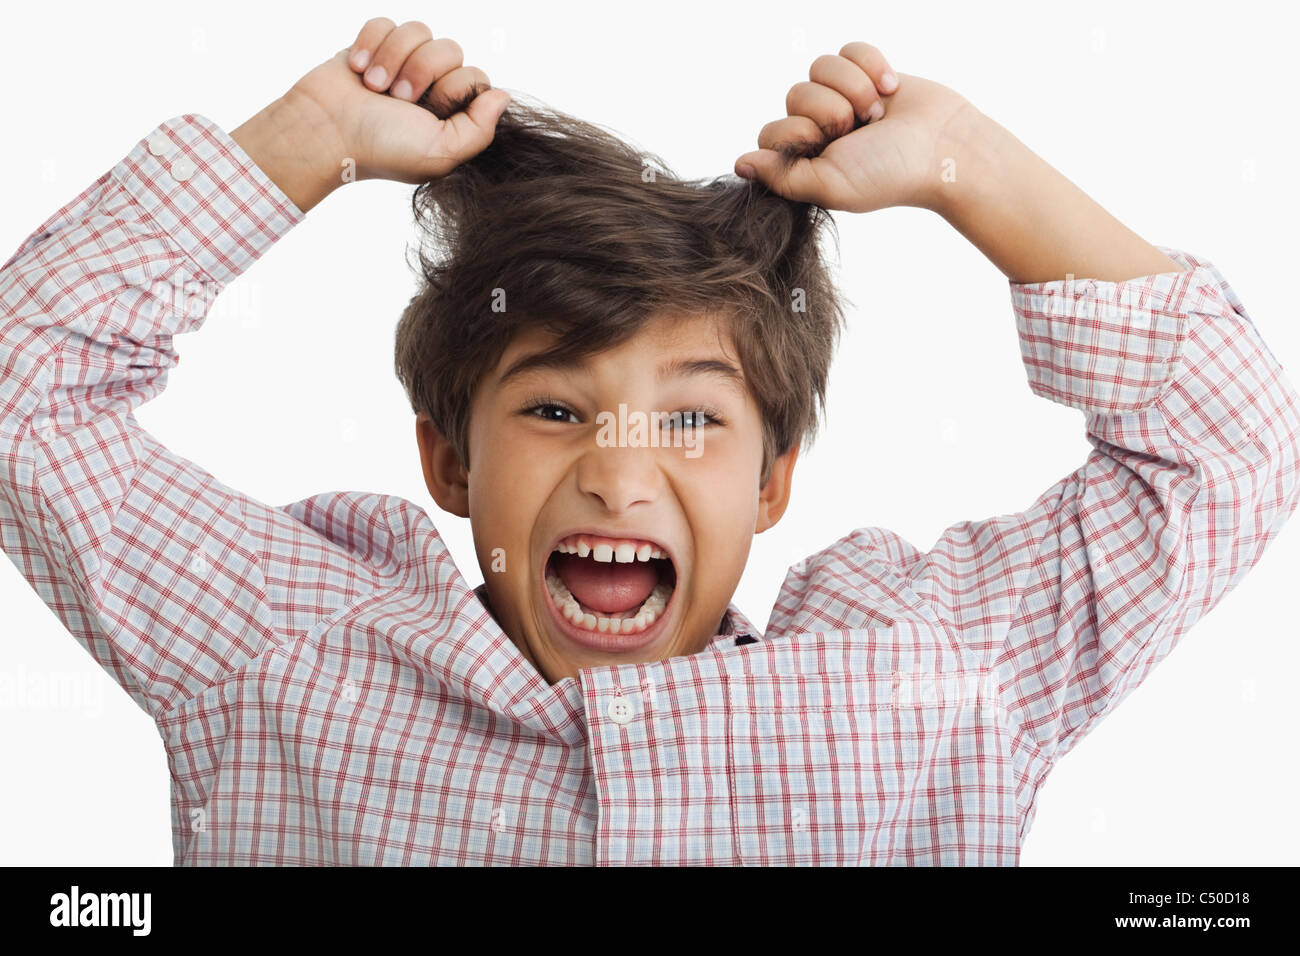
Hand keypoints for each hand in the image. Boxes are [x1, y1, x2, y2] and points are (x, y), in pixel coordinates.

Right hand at [294, 17, 510, 183]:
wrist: (325, 131)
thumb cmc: (381, 147)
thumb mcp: (441, 152)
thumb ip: (480, 130)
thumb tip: (502, 96)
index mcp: (449, 113)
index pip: (475, 77)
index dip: (453, 88)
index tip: (428, 110)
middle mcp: (429, 87)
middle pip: (450, 49)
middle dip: (421, 71)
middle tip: (397, 99)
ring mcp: (400, 64)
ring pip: (419, 30)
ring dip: (393, 58)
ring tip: (374, 86)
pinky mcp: (372, 46)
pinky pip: (387, 22)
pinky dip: (370, 43)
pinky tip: (356, 69)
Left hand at [734, 43, 979, 214]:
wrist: (944, 148)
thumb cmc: (889, 174)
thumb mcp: (831, 184)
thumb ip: (783, 176)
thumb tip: (740, 164)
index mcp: (805, 158)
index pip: (771, 131)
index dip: (798, 132)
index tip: (827, 145)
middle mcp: (819, 128)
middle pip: (795, 95)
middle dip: (831, 109)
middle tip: (861, 129)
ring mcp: (842, 97)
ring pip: (819, 67)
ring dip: (853, 86)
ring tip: (878, 111)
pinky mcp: (866, 71)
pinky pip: (848, 49)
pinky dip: (871, 64)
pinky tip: (891, 87)